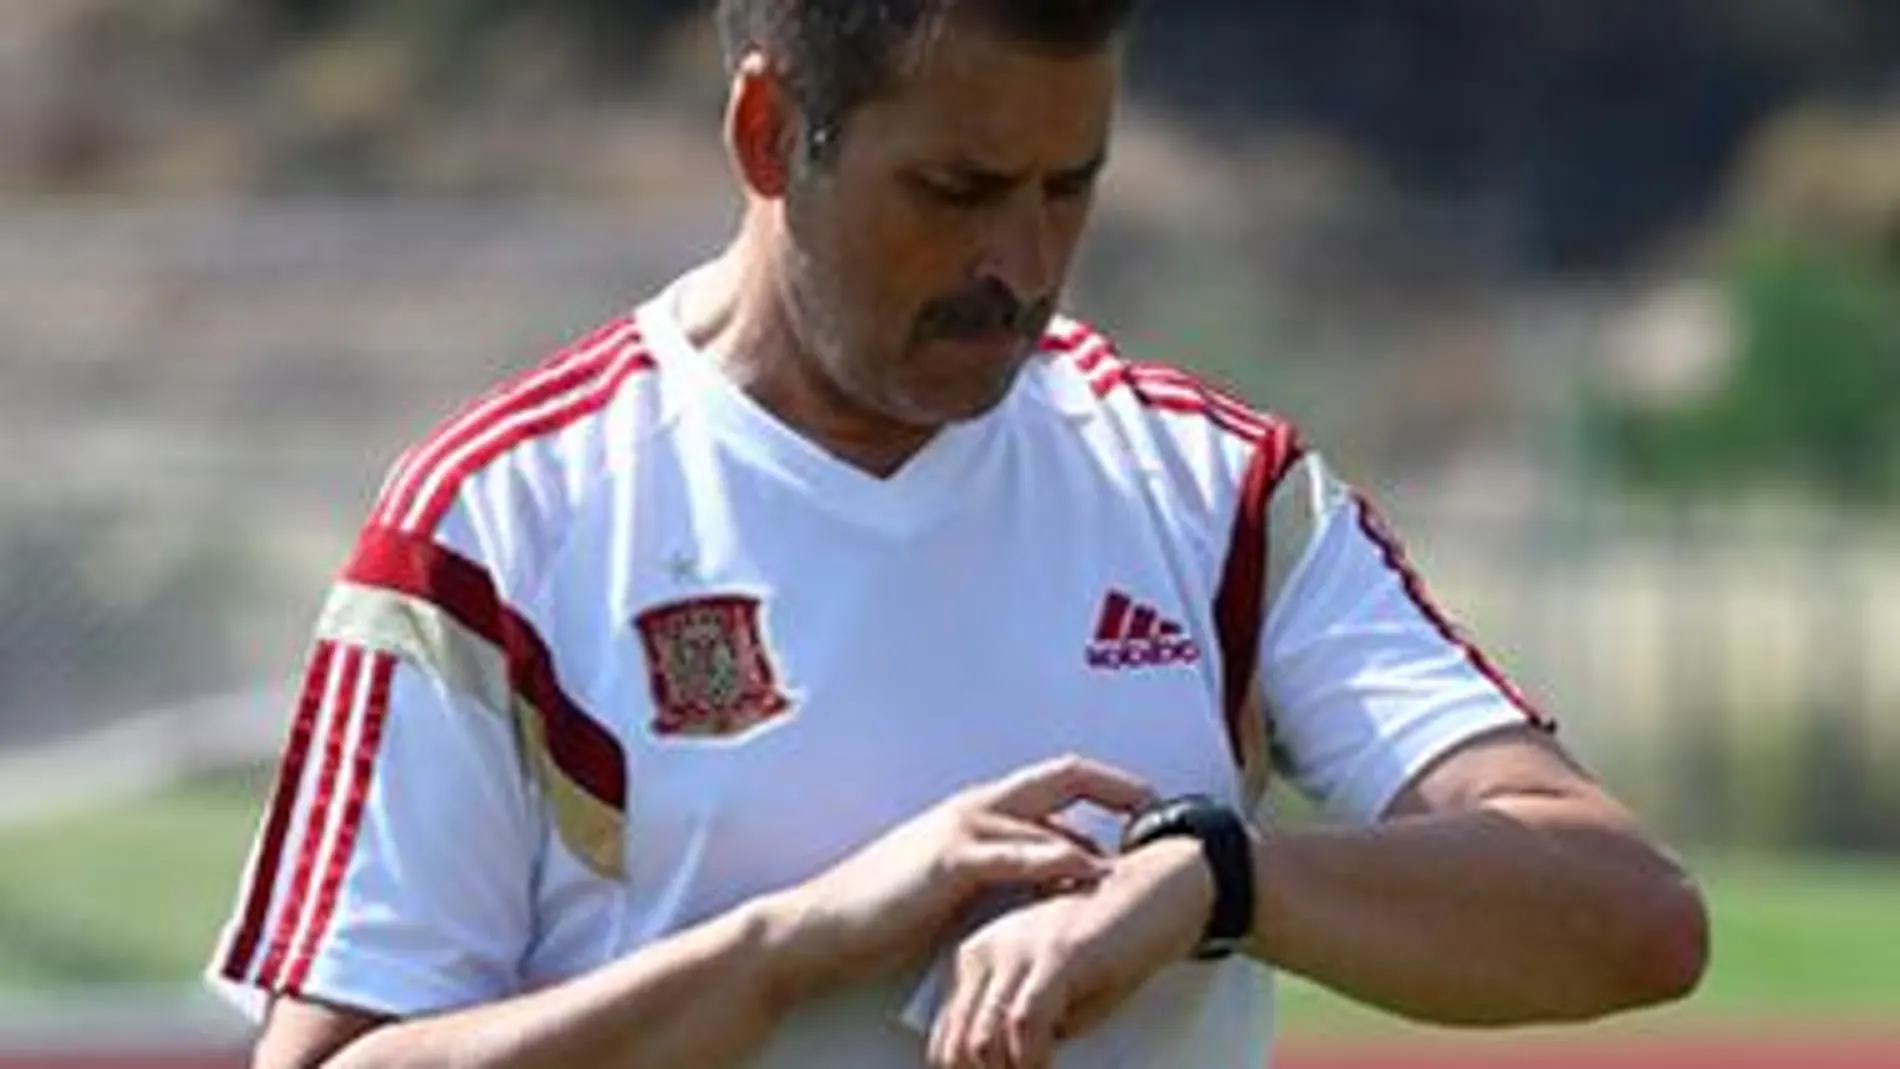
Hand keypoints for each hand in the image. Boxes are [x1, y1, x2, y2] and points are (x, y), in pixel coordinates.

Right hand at [766, 755, 1155, 998]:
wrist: (821, 927)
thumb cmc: (883, 911)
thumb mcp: (955, 884)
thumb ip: (1003, 872)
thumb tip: (1054, 879)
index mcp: (976, 811)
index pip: (1053, 782)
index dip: (1103, 787)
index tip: (1144, 804)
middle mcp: (974, 808)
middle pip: (1061, 776)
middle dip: (1116, 786)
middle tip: (1159, 805)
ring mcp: (961, 829)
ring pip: (1044, 815)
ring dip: (1096, 831)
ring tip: (1141, 847)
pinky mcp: (949, 861)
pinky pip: (1015, 853)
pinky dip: (1056, 858)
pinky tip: (1088, 869)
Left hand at [926, 838, 1213, 1068]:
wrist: (1156, 887)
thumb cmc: (1111, 940)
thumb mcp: (1058, 989)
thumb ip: (1028, 1023)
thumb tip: (1014, 1065)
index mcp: (978, 957)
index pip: (949, 1034)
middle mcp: (986, 950)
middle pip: (959, 1044)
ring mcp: (1017, 950)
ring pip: (984, 1041)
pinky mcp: (1054, 954)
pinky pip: (1025, 1024)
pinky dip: (1034, 1060)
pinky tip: (1048, 1067)